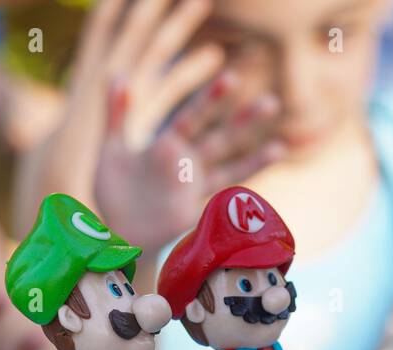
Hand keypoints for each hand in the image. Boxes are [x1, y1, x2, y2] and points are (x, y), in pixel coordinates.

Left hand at [95, 70, 283, 254]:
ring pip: (230, 166)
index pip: (196, 116)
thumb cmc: (114, 192)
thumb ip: (116, 115)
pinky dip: (242, 190)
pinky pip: (223, 196)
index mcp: (171, 144)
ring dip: (255, 157)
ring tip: (281, 146)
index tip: (232, 78)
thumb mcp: (112, 150)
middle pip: (222, 137)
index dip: (213, 99)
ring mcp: (195, 186)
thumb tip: (118, 75)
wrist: (116, 231)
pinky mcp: (196, 208)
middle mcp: (189, 163)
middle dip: (245, 122)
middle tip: (271, 103)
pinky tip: (260, 187)